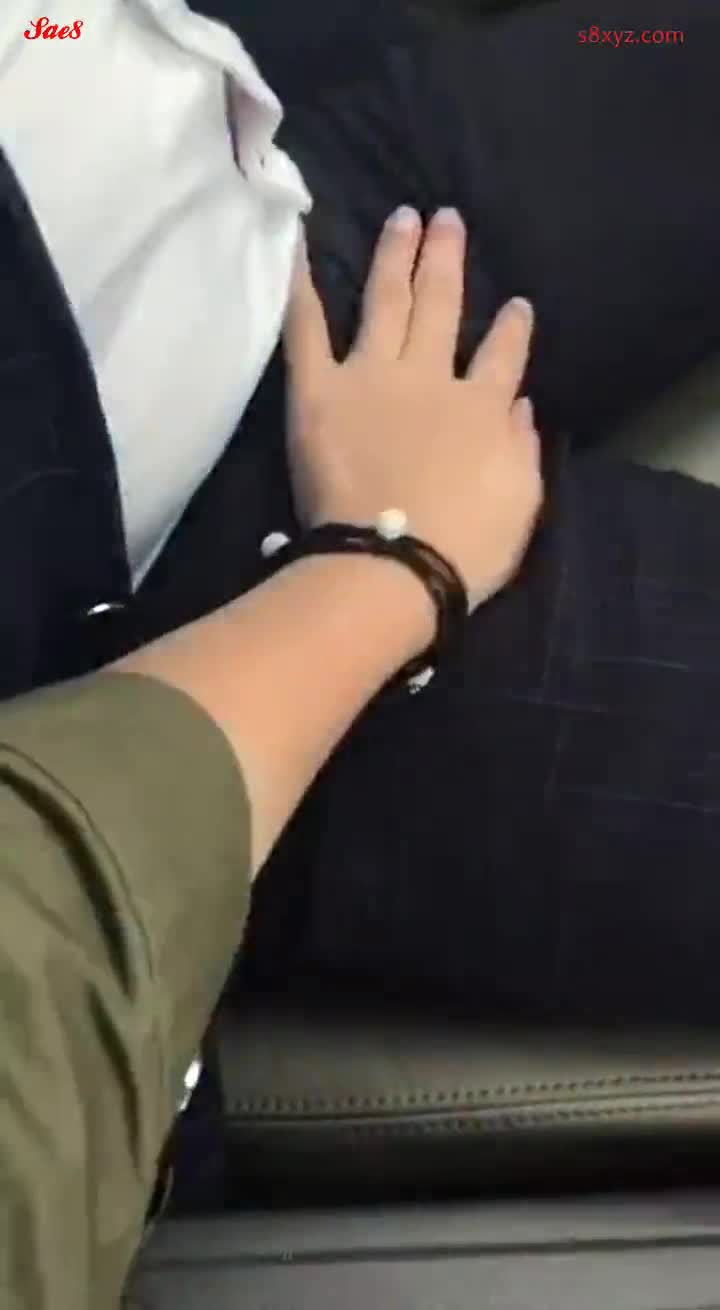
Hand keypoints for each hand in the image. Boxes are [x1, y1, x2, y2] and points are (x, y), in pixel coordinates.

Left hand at [283, 206, 542, 613]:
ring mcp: (372, 377)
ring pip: (386, 301)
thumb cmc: (464, 548)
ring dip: (396, 255)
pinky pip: (306, 329)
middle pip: (441, 307)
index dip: (512, 329)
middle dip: (446, 260)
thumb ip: (522, 447)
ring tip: (403, 216)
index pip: (503, 356)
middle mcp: (430, 377)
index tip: (516, 303)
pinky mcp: (319, 391)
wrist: (393, 564)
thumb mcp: (521, 501)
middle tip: (447, 218)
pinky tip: (298, 244)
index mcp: (482, 407)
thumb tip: (522, 405)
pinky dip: (301, 286)